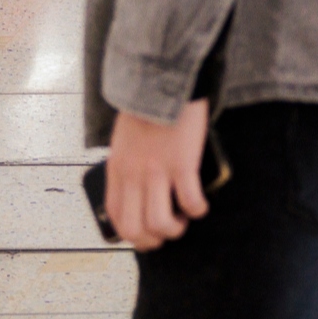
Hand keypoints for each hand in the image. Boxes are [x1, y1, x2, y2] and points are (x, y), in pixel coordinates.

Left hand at [105, 100, 211, 248]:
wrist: (163, 78)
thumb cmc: (146, 106)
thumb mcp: (124, 140)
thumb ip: (127, 165)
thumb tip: (137, 188)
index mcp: (117, 170)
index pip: (117, 217)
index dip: (132, 236)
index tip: (147, 234)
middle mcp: (133, 176)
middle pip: (135, 229)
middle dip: (152, 240)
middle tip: (167, 232)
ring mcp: (157, 171)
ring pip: (161, 223)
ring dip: (175, 229)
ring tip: (184, 219)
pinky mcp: (182, 164)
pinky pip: (190, 201)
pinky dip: (198, 209)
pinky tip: (200, 204)